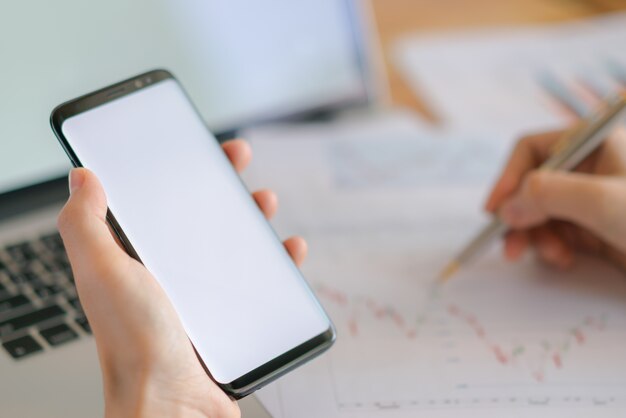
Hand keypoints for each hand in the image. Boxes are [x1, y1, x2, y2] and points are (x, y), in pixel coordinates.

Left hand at [57, 139, 306, 417]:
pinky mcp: (227, 317)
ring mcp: (199, 297)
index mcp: (135, 260)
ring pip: (232, 245)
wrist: (173, 405)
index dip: (178, 170)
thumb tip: (81, 178)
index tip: (197, 148)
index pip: (158, 201)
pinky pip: (257, 281)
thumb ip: (84, 225)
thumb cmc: (136, 346)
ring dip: (252, 219)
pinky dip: (276, 262)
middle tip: (238, 161)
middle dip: (221, 184)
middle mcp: (166, 275)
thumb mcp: (104, 273)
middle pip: (199, 216)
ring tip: (265, 203)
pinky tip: (288, 251)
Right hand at [485, 128, 625, 270]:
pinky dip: (549, 246)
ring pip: (538, 211)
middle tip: (511, 246)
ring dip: (533, 235)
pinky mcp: (593, 229)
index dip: (508, 177)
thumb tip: (506, 207)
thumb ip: (547, 194)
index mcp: (593, 144)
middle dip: (519, 214)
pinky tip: (562, 259)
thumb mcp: (602, 200)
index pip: (533, 149)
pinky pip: (554, 232)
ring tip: (549, 256)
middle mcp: (588, 168)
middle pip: (530, 184)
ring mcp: (589, 200)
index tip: (494, 210)